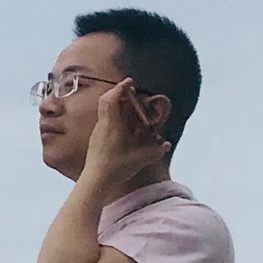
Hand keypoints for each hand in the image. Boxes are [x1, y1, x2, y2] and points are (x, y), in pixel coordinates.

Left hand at [80, 76, 167, 190]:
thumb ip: (156, 151)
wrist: (95, 180)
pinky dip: (114, 116)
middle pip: (106, 101)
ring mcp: (98, 131)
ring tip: (130, 106)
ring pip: (105, 111)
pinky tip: (124, 124)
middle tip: (131, 91)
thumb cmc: (116, 167)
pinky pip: (105, 121)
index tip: (129, 81)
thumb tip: (167, 144)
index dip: (120, 88)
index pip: (111, 98)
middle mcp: (103, 125)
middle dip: (118, 93)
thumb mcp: (140, 158)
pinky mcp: (96, 139)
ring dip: (117, 105)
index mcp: (111, 124)